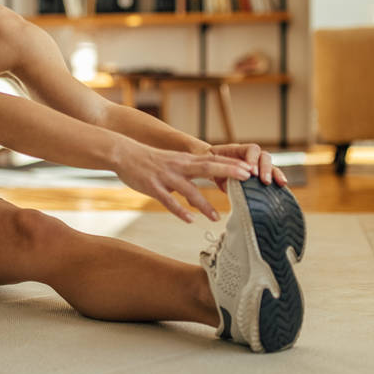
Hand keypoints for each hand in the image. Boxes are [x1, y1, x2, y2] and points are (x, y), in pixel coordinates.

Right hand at [113, 141, 252, 223]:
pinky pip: (168, 201)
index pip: (213, 160)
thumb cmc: (150, 159)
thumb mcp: (174, 161)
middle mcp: (179, 166)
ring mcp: (166, 177)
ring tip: (217, 218)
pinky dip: (180, 210)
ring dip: (204, 204)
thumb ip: (191, 168)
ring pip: (189, 190)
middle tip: (247, 180)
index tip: (250, 170)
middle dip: (228, 173)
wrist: (123, 153)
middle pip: (207, 168)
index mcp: (185, 160)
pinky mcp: (153, 187)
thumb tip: (209, 177)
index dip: (231, 165)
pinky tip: (189, 220)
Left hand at [207, 143, 287, 188]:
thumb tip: (229, 186)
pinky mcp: (259, 175)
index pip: (251, 149)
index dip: (253, 160)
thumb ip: (220, 175)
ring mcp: (256, 165)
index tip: (251, 172)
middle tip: (264, 181)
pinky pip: (271, 175)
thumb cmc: (211, 167)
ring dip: (275, 173)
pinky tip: (282, 186)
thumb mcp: (213, 169)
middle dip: (266, 168)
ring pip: (270, 165)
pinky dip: (277, 179)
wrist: (210, 168)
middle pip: (264, 156)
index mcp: (237, 151)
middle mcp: (250, 156)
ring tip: (279, 183)